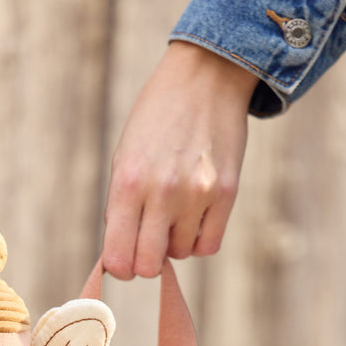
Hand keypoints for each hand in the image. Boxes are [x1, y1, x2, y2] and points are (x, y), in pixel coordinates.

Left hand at [103, 41, 257, 279]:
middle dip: (146, 262)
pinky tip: (195, 217)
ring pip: (180, 254)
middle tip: (149, 244)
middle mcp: (161, 192)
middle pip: (149, 265)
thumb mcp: (125, 157)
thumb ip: (121, 207)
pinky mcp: (226, 194)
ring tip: (175, 211)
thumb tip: (121, 256)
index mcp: (128, 183)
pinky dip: (199, 240)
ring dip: (174, 242)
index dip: (120, 267)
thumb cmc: (157, 120)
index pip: (118, 257)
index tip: (124, 261)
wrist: (204, 78)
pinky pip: (208, 246)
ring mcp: (197, 194)